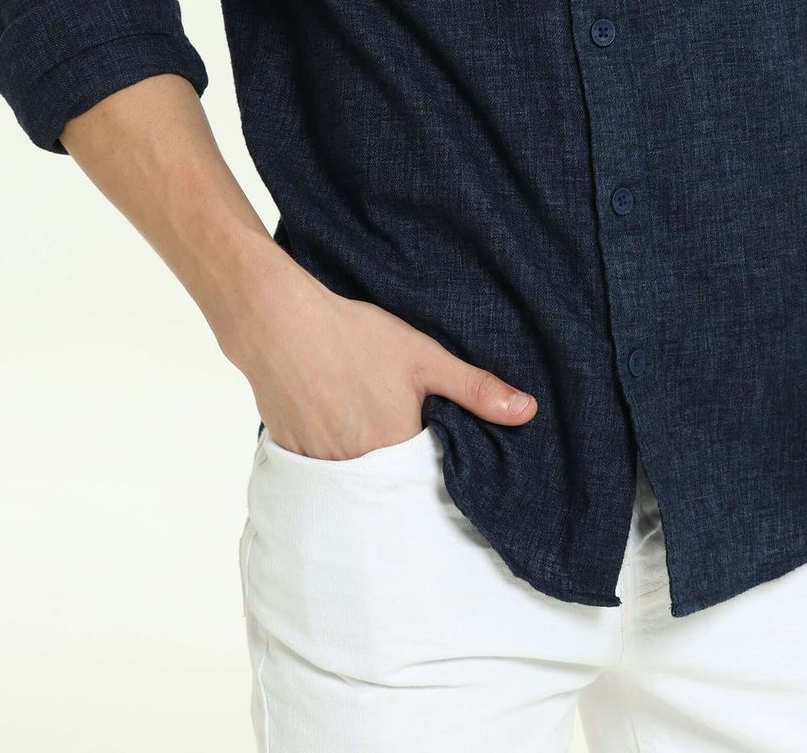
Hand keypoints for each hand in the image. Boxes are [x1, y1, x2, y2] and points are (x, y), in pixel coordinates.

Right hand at [230, 250, 538, 458]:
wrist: (279, 323)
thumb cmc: (354, 336)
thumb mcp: (424, 357)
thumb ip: (476, 389)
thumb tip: (527, 411)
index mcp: (396, 450)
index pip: (429, 478)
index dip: (435, 462)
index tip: (438, 447)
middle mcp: (358, 470)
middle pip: (390, 482)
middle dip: (401, 466)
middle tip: (399, 430)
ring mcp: (321, 466)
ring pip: (356, 478)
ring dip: (365, 463)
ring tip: (366, 425)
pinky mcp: (293, 456)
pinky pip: (322, 470)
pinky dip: (333, 455)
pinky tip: (335, 422)